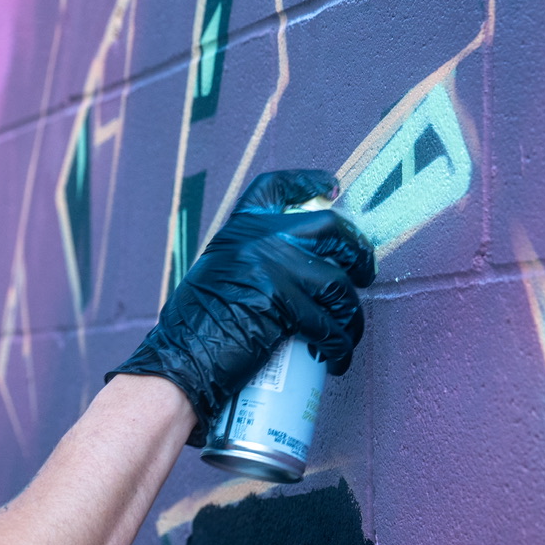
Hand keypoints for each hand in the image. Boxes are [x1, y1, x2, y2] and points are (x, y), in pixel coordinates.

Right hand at [108, 169, 375, 441]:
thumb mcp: (218, 276)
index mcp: (237, 230)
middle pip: (329, 229)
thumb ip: (251, 263)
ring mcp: (271, 267)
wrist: (179, 361)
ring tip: (348, 333)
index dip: (308, 182)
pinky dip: (339, 345)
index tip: (331, 188)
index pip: (275, 188)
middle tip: (365, 273)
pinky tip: (337, 358)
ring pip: (337, 283)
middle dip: (357, 252)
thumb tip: (299, 268)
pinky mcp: (282, 303)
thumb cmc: (195, 330)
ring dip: (352, 313)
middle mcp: (256, 240)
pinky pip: (329, 323)